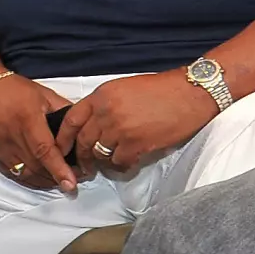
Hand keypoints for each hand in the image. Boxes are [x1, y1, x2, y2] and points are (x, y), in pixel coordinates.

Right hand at [0, 73, 77, 194]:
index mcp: (27, 119)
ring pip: (24, 174)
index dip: (59, 168)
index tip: (72, 183)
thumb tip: (82, 124)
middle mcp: (11, 137)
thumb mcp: (42, 93)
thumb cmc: (10, 89)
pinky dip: (28, 180)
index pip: (45, 150)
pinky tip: (41, 180)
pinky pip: (11, 174)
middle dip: (57, 178)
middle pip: (36, 166)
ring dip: (44, 182)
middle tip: (76, 180)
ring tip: (61, 182)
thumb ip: (63, 109)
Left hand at [55, 71, 215, 179]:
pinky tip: (131, 161)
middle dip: (82, 157)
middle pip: (83, 141)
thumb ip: (107, 104)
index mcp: (103, 95)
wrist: (192, 93)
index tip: (62, 149)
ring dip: (105, 162)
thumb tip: (94, 125)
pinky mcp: (136, 143)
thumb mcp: (127, 88)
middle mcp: (107, 111)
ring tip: (113, 162)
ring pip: (100, 154)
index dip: (64, 138)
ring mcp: (120, 128)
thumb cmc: (164, 89)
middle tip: (86, 166)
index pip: (71, 119)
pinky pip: (120, 162)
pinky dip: (123, 165)